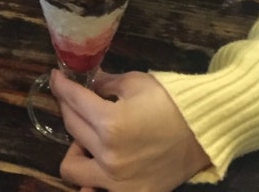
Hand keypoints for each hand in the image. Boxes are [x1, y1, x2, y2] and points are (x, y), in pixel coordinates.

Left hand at [51, 69, 209, 191]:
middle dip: (68, 106)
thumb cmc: (171, 102)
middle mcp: (107, 155)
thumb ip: (106, 83)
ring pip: (71, 168)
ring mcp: (116, 181)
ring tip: (89, 136)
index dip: (61, 85)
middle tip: (74, 98)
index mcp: (110, 122)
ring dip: (74, 148)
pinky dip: (90, 179)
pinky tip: (98, 163)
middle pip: (71, 127)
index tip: (56, 77)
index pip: (73, 100)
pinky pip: (94, 190)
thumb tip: (89, 83)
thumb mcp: (136, 82)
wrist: (202, 131)